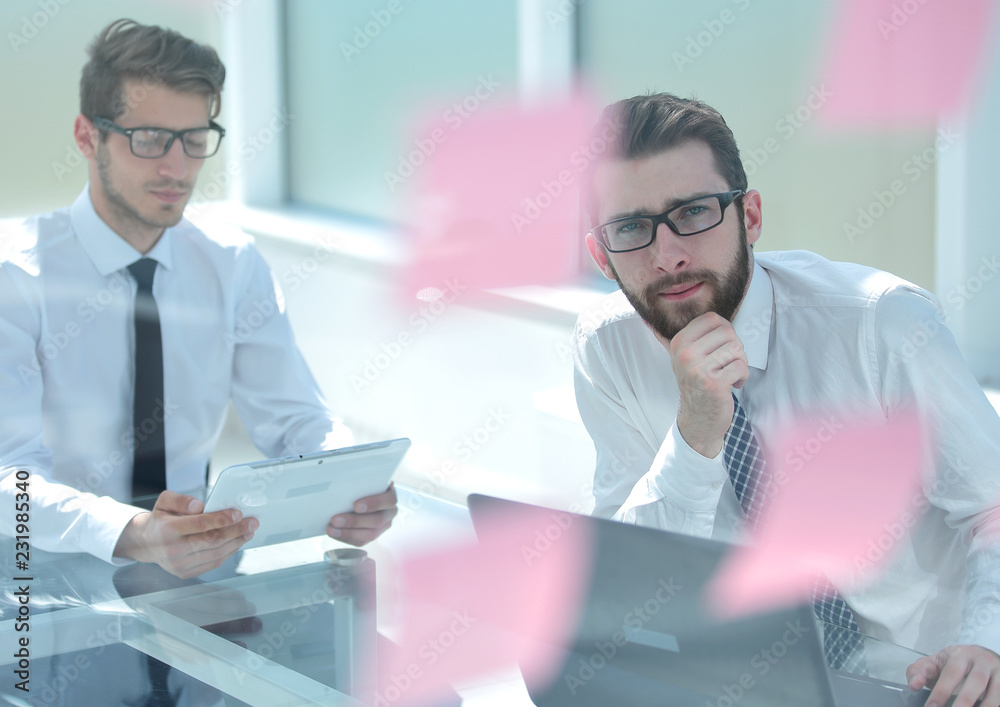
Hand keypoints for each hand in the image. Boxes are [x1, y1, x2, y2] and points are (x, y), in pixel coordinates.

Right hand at [114, 491, 258, 578]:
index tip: (239, 514)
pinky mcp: (186, 573)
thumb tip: (200, 505)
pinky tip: (237, 542)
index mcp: (168, 530)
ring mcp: (180, 565)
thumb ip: (181, 500)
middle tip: (253, 522)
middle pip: (211, 540)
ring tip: (249, 531)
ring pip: (215, 553)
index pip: (199, 525)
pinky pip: (213, 563)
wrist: (146, 544)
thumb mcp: (164, 502)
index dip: (221, 519)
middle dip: (236, 530)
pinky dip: (228, 552)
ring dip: (236, 542)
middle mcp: (173, 550)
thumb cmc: (160, 519)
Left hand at [327, 482, 397, 545]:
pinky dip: (346, 538)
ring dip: (348, 533)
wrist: (360, 494)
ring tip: (332, 529)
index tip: (356, 506)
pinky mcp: (372, 535)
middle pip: (377, 520)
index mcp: (390, 495)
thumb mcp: (364, 481)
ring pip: (370, 534)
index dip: (374, 504)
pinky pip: (361, 541)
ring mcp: (383, 525)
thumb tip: (343, 485)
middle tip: (336, 520)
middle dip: (355, 521)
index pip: (389, 500)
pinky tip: (335, 533)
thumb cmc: (363, 485)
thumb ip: (360, 484)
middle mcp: (390, 512)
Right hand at [664, 312, 747, 457]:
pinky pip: (741, 367)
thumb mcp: (681, 359)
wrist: (698, 419)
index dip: (725, 331)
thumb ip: (674, 337)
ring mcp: (698, 369)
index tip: (721, 348)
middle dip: (735, 348)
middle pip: (728, 332)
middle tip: (727, 364)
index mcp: (679, 342)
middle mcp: (685, 354)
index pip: (713, 318)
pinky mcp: (714, 383)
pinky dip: (743, 377)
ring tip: (730, 374)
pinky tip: (732, 385)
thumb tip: (648, 319)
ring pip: (737, 349)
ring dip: (741, 364)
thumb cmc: (696, 384)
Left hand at [907, 644, 999, 706]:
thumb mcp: (934, 663)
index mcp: (960, 654)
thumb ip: (919, 672)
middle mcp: (982, 661)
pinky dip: (995, 706)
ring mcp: (997, 671)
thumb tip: (914, 685)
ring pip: (995, 693)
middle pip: (975, 683)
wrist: (980, 656)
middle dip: (963, 702)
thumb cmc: (953, 664)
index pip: (951, 674)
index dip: (941, 692)